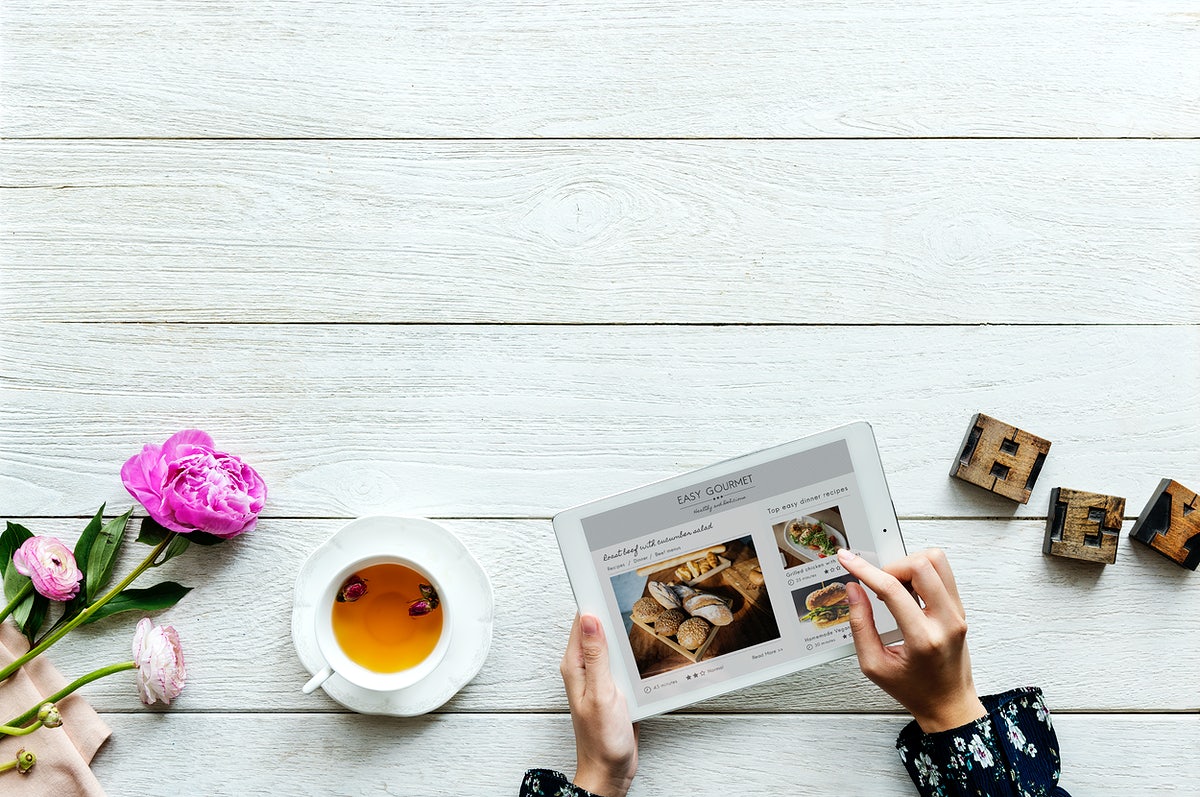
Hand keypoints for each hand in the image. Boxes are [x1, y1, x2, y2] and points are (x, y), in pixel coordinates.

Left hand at [560, 614, 638, 796]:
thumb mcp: (601, 693)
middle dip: (614, 613)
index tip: (608, 582)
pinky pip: (624, 662)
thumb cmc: (601, 740)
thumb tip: (588, 618)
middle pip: (599, 629)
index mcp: (575, 665)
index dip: (594, 600)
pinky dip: (635, 655)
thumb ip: (596, 655)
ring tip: (647, 618)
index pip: (581, 621)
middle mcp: (585, 668)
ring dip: (627, 634)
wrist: (610, 771)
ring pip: (614, 645)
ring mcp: (600, 678)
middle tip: (636, 596)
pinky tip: (649, 651)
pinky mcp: (614, 688)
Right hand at [836, 548, 986, 732]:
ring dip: (909, 566)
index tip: (848, 560)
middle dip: (892, 566)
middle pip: (922, 565)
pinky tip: (908, 593)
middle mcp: (946, 621)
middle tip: (879, 585)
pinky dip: (921, 573)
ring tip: (895, 587)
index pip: (893, 589)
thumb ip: (860, 625)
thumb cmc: (914, 690)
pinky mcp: (959, 609)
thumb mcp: (874, 665)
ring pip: (936, 561)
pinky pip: (942, 573)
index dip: (865, 570)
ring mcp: (957, 613)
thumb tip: (853, 590)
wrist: (949, 705)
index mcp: (923, 639)